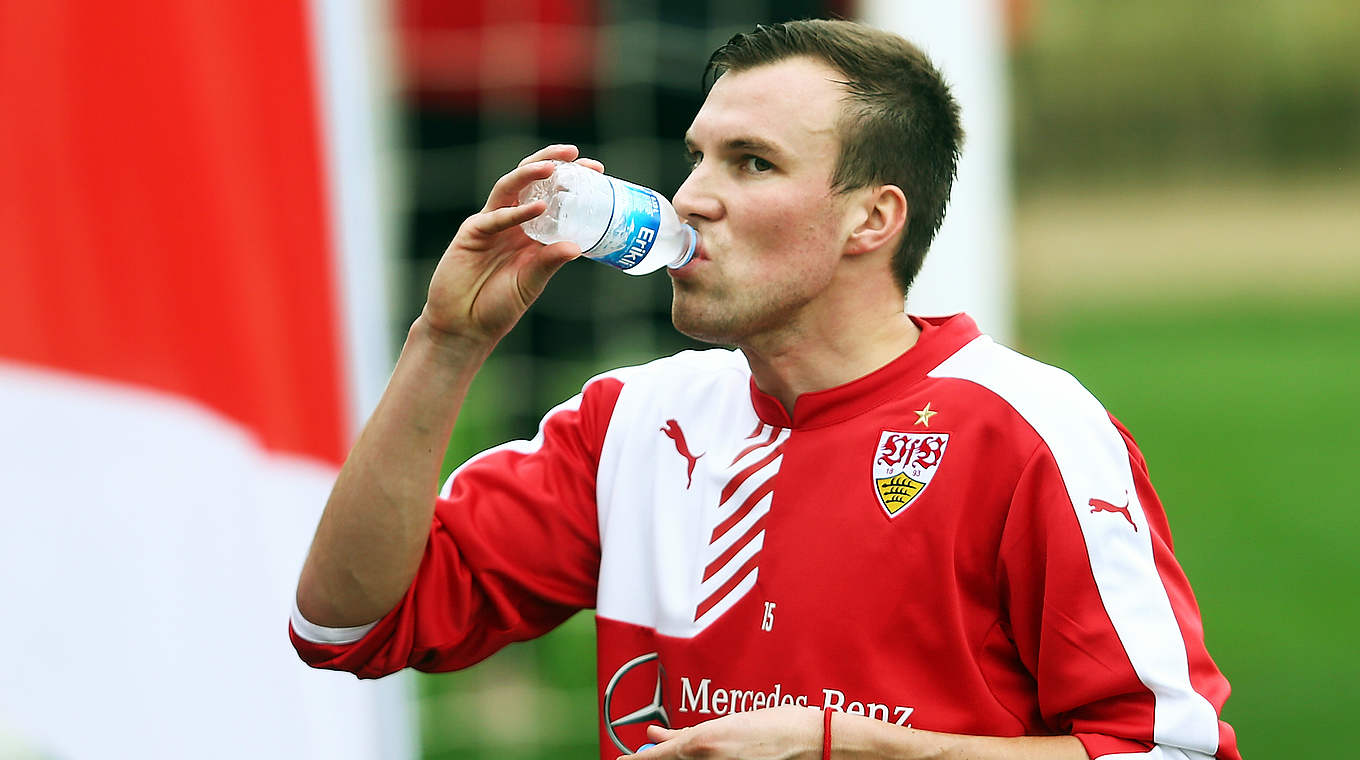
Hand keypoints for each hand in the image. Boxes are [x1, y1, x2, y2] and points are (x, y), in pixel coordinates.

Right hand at [421, 144, 603, 347]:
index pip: (551, 194)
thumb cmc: (497, 307)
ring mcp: (490, 224)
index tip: (597, 170)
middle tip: (574, 154)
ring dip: (530, 173)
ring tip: (553, 168)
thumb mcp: (531, 284)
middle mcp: (511, 221)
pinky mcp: (471, 233)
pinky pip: (494, 217)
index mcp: (530, 231)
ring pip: (510, 187)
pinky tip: (536, 208)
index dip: (571, 179)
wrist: (463, 326)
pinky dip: (515, 212)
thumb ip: (549, 263)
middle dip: (550, 162)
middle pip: (529, 180)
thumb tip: (577, 247)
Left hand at [629, 706, 820, 759]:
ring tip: (674, 753)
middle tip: (644, 756)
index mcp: (704, 740)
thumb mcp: (725, 722)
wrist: (810, 739)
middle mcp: (708, 759)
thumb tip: (656, 735)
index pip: (660, 757)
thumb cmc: (774, 724)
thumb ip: (686, 733)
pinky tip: (694, 755)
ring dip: (679, 759)